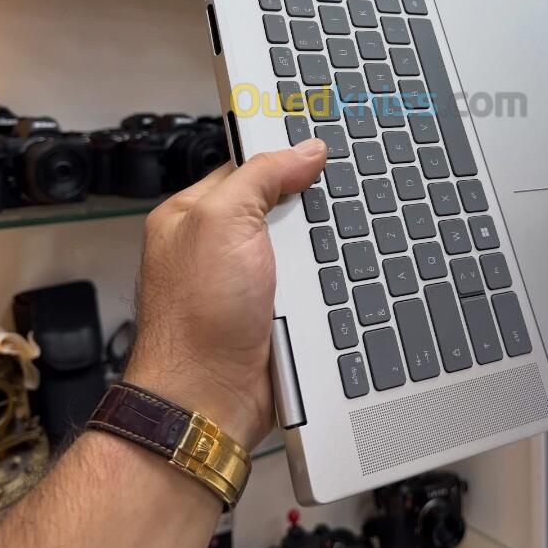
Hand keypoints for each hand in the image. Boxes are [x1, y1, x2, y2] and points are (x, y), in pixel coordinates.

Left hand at [125, 137, 327, 449]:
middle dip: (310, 205)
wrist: (210, 401)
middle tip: (348, 192)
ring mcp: (249, 283)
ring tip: (354, 234)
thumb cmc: (198, 317)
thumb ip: (261, 178)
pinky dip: (328, 282)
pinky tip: (348, 274)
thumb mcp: (222, 223)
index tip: (323, 146)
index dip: (284, 156)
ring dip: (322, 247)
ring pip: (303, 246)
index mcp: (193, 215)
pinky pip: (313, 284)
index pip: (248, 168)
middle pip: (281, 206)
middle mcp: (219, 247)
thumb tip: (304, 150)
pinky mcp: (276, 313)